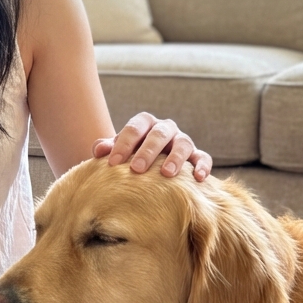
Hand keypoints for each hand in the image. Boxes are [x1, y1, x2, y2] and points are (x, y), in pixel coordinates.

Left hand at [93, 113, 211, 180]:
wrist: (150, 163)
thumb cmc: (130, 156)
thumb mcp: (118, 150)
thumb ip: (107, 148)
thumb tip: (99, 151)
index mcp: (145, 123)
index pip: (135, 128)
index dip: (123, 144)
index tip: (113, 163)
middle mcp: (166, 129)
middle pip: (159, 134)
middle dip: (148, 151)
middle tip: (137, 169)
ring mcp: (183, 140)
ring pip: (183, 144)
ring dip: (176, 158)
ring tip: (167, 174)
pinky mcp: (197, 154)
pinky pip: (203, 157)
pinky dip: (202, 166)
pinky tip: (199, 178)